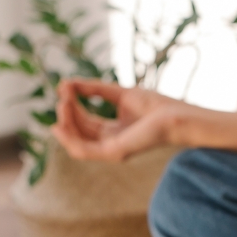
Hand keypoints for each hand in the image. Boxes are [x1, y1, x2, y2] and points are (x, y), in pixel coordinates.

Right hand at [52, 79, 198, 160]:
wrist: (176, 116)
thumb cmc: (155, 106)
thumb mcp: (119, 93)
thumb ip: (94, 89)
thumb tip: (67, 83)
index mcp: (114, 132)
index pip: (85, 122)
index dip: (72, 106)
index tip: (65, 87)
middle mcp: (111, 143)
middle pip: (80, 131)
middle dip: (67, 113)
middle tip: (63, 95)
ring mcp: (112, 150)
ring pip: (77, 143)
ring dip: (65, 124)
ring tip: (62, 103)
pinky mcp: (114, 152)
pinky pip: (84, 151)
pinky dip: (69, 139)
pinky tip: (61, 125)